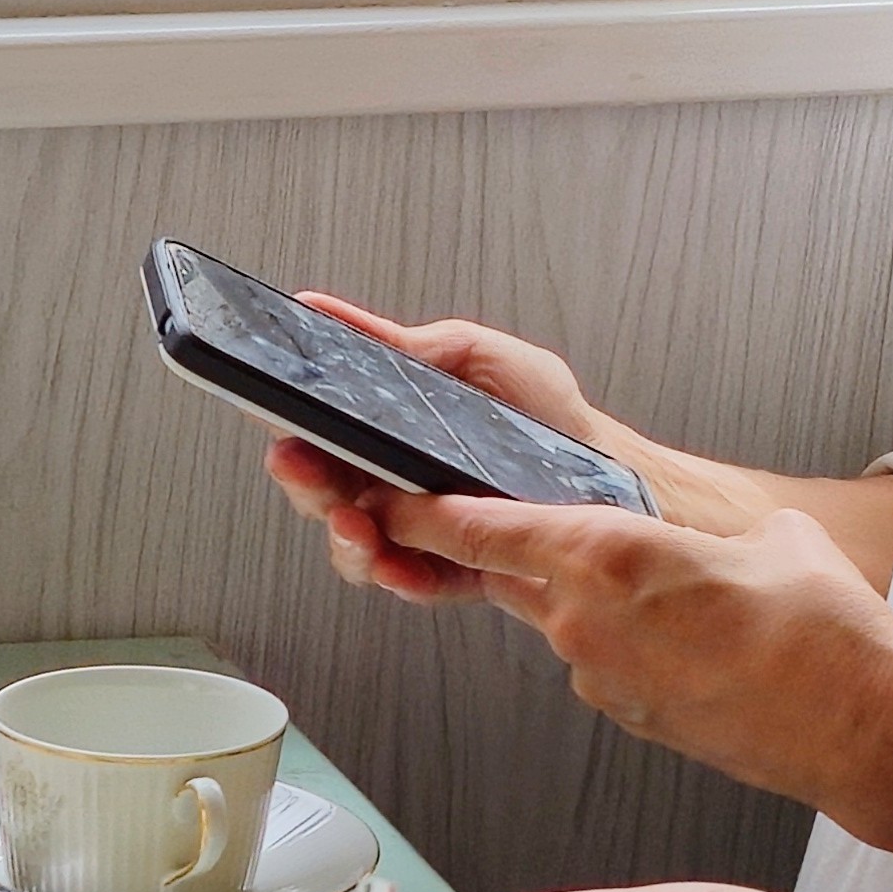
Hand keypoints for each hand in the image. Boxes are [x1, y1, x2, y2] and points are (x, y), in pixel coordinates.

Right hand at [262, 298, 650, 609]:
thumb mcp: (470, 356)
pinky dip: (400, 576)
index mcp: (387, 433)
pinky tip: (397, 564)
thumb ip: (399, 345)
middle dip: (304, 484)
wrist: (610, 468)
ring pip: (355, 546)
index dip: (292, 434)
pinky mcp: (455, 570)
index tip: (282, 426)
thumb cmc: (544, 412)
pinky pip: (413, 582)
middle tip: (303, 467)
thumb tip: (321, 308)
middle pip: (323, 494)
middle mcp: (393, 486)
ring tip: (354, 522)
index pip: (319, 437)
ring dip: (345, 538)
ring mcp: (421, 531)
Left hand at [373, 489, 892, 812]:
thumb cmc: (825, 628)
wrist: (863, 727)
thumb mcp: (768, 536)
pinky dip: (626, 648)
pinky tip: (691, 647)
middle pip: (512, 574)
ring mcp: (598, 676)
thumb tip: (708, 544)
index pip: (474, 527)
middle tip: (547, 534)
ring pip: (563, 621)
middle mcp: (581, 619)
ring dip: (592, 605)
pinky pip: (602, 664)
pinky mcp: (626, 717)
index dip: (419, 511)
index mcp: (603, 553)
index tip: (380, 498)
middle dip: (512, 553)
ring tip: (678, 601)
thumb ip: (706, 529)